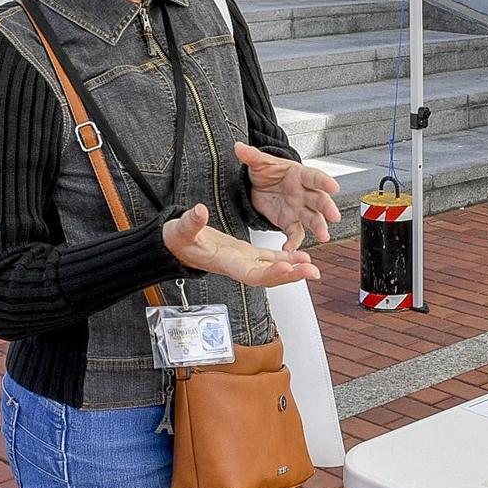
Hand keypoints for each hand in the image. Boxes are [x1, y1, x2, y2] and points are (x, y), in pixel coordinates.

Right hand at [163, 204, 320, 287]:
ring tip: (312, 266)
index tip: (286, 266)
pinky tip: (300, 255)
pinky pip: (269, 258)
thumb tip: (199, 211)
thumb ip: (191, 222)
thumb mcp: (181, 229)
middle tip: (312, 271)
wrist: (175, 245)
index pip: (251, 274)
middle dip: (291, 275)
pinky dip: (285, 258)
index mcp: (226, 262)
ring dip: (293, 269)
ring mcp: (243, 261)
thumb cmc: (177, 241)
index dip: (269, 272)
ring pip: (272, 269)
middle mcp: (238, 266)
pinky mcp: (245, 253)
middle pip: (268, 276)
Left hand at [234, 143, 340, 246]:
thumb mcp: (259, 163)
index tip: (334, 187)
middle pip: (319, 200)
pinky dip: (294, 242)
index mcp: (299, 175)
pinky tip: (291, 248)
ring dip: (319, 227)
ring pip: (313, 219)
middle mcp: (304, 193)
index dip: (325, 182)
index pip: (315, 177)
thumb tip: (239, 147)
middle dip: (327, 208)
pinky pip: (295, 233)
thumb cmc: (268, 172)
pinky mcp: (290, 222)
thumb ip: (251, 156)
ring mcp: (299, 209)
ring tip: (324, 236)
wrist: (260, 187)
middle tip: (334, 216)